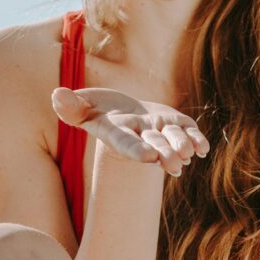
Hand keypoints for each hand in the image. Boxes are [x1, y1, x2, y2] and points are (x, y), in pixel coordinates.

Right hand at [52, 86, 209, 177]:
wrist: (124, 115)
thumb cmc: (97, 110)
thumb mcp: (83, 107)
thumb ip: (72, 107)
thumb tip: (57, 95)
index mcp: (117, 132)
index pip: (125, 143)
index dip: (136, 150)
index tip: (148, 157)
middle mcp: (140, 136)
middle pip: (153, 144)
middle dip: (165, 153)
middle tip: (176, 163)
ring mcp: (160, 132)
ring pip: (174, 140)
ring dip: (182, 146)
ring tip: (189, 153)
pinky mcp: (175, 125)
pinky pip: (189, 133)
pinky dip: (197, 140)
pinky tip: (202, 148)